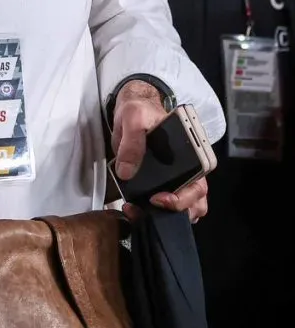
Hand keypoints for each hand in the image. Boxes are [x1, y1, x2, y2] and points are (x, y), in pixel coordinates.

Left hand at [112, 82, 208, 223]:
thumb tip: (127, 172)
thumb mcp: (134, 118)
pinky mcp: (162, 183)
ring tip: (140, 213)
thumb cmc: (140, 111)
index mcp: (191, 153)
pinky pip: (165, 206)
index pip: (199, 183)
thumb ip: (132, 142)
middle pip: (195, 201)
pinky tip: (136, 210)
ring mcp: (177, 178)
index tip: (159, 199)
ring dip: (166, 217)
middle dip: (175, 212)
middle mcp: (189, 168)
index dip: (184, 198)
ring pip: (185, 208)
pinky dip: (154, 214)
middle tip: (147, 208)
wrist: (132, 110)